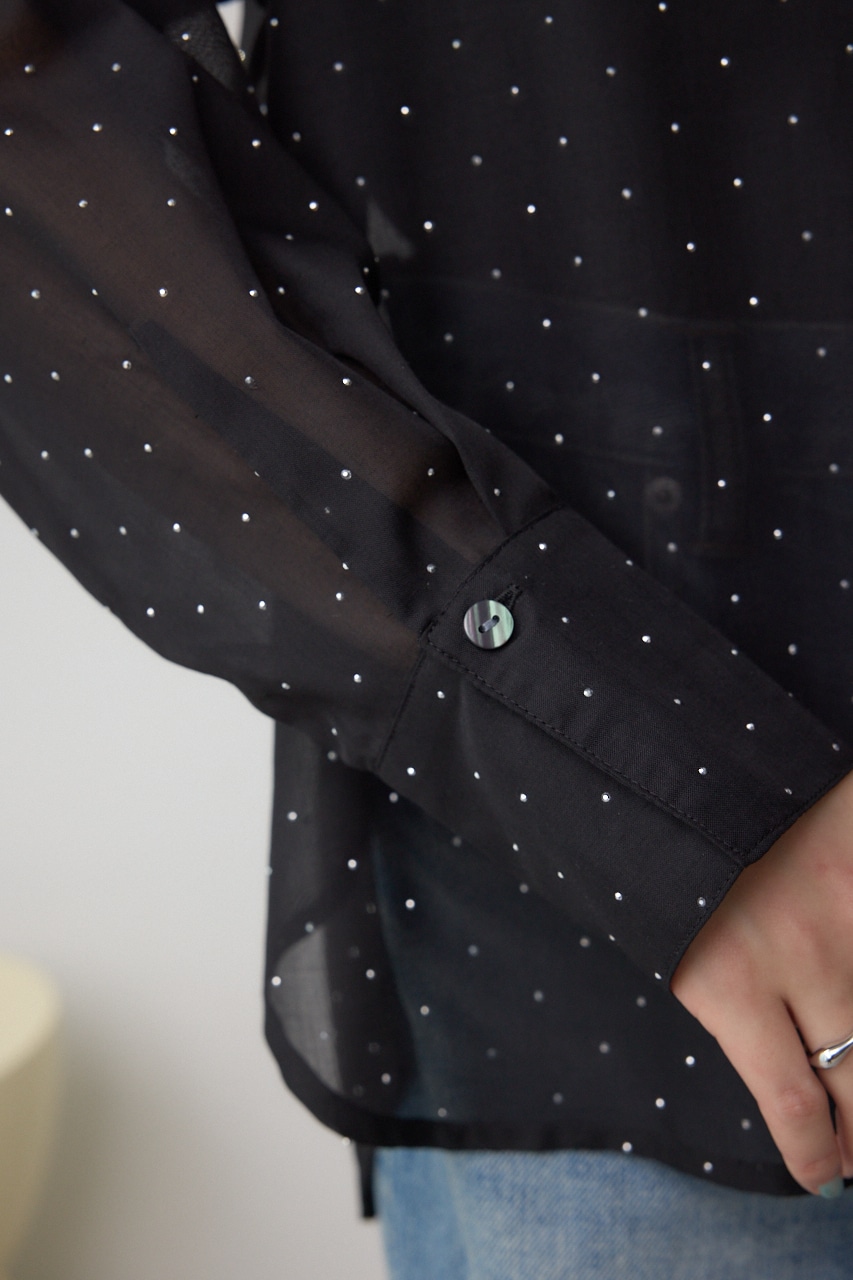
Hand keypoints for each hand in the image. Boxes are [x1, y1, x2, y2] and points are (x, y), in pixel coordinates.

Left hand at [671, 768, 852, 1196]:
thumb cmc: (718, 879)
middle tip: (849, 1153)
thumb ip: (748, 1036)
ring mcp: (852, 938)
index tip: (820, 1175)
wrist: (754, 782)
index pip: (794, 1110)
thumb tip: (807, 1133)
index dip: (813, 1158)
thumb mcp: (707, 954)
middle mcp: (794, 963)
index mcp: (723, 980)